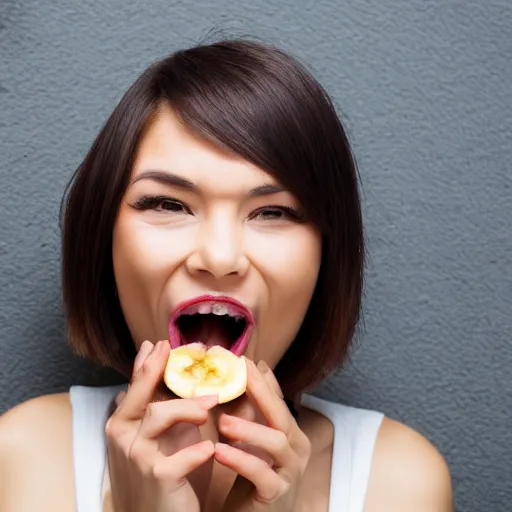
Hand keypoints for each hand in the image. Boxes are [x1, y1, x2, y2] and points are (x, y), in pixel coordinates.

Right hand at [105, 340, 217, 511]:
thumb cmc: (168, 474)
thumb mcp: (165, 437)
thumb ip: (168, 409)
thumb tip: (180, 377)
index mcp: (127, 425)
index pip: (134, 388)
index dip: (145, 364)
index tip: (157, 343)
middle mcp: (125, 438)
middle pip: (139, 395)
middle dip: (153, 369)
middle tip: (168, 348)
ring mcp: (139, 458)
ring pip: (158, 415)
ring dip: (187, 405)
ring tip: (210, 404)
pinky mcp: (157, 479)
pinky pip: (176, 459)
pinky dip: (195, 451)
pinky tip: (209, 448)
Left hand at [215, 358, 310, 510]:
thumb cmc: (253, 478)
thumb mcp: (253, 438)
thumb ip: (256, 406)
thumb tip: (257, 366)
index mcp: (290, 432)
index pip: (277, 399)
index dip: (261, 379)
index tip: (242, 360)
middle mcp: (296, 448)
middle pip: (280, 413)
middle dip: (259, 392)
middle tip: (237, 375)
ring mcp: (290, 472)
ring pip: (276, 441)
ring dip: (248, 429)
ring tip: (223, 421)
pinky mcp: (277, 494)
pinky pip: (261, 473)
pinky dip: (240, 460)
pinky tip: (219, 451)